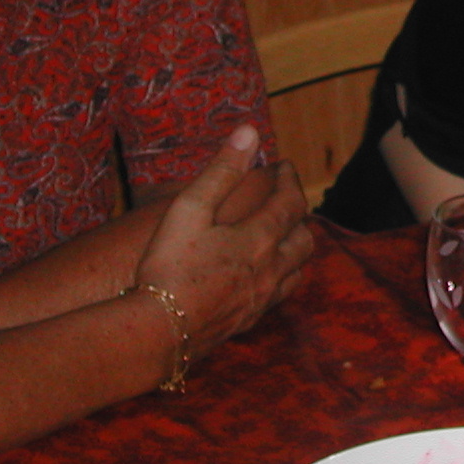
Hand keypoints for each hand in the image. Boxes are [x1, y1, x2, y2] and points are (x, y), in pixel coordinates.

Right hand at [131, 125, 314, 367]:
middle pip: (304, 238)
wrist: (159, 332)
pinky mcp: (249, 321)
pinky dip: (281, 276)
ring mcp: (262, 298)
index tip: (284, 166)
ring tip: (281, 236)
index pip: (291, 201)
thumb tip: (250, 131)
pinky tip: (263, 276)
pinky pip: (279, 295)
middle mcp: (270, 268)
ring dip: (295, 247)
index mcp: (259, 238)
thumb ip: (221, 170)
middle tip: (284, 200)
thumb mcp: (189, 209)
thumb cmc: (169, 267)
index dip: (290, 180)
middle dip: (298, 215)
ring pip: (298, 269)